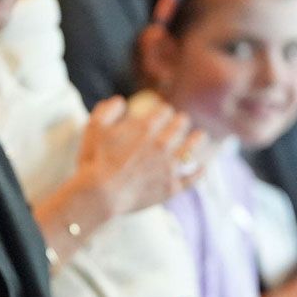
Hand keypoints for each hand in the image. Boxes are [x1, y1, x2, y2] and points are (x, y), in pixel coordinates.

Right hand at [73, 94, 205, 219]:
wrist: (99, 194)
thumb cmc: (93, 159)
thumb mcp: (94, 126)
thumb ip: (108, 108)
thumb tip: (120, 101)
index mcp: (146, 127)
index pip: (165, 112)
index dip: (164, 111)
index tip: (163, 113)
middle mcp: (163, 144)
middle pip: (181, 126)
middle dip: (181, 121)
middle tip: (181, 122)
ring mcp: (169, 166)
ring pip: (193, 148)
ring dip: (197, 139)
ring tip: (200, 136)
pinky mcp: (172, 187)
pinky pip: (193, 177)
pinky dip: (200, 170)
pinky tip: (203, 166)